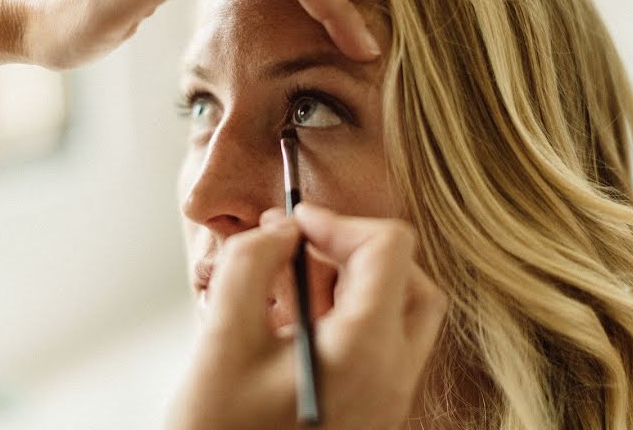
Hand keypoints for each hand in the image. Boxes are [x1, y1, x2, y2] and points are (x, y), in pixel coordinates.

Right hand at [166, 204, 446, 429]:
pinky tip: (298, 325)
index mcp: (365, 353)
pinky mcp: (374, 415)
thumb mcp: (221, 338)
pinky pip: (384, 349)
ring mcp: (388, 402)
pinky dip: (353, 318)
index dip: (339, 222)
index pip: (389, 250)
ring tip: (296, 287)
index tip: (296, 224)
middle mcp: (392, 379)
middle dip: (358, 251)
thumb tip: (284, 229)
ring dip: (357, 284)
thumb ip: (252, 264)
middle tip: (304, 250)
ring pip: (402, 315)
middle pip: (411, 281)